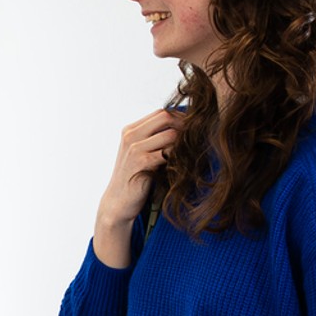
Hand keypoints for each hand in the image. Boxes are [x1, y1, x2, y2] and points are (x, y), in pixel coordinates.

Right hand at [92, 108, 183, 267]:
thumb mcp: (141, 154)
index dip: (181, 118)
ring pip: (170, 134)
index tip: (195, 130)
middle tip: (197, 139)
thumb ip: (156, 140)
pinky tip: (182, 166)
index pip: (161, 112)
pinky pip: (168, 153)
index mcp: (130, 130)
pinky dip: (178, 158)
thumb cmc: (135, 179)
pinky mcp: (140, 163)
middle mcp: (130, 135)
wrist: (118, 203)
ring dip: (184, 144)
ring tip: (190, 154)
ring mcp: (134, 148)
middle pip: (166, 117)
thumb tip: (186, 128)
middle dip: (185, 126)